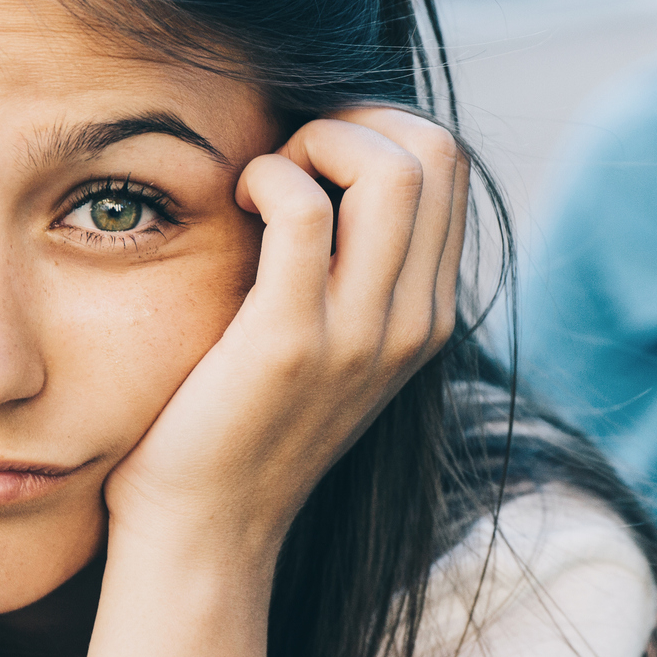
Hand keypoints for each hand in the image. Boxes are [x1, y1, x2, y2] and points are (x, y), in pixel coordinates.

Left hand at [103, 107, 466, 561]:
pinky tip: (233, 205)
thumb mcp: (326, 341)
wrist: (207, 531)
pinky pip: (303, 209)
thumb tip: (330, 161)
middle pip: (435, 152)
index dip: (377, 132)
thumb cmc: (241, 421)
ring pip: (392, 170)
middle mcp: (412, 322)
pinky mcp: (291, 342)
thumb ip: (350, 268)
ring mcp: (361, 334)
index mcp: (427, 315)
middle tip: (290, 165)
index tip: (313, 165)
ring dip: (314, 143)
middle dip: (354, 125)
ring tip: (265, 184)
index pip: (449, 167)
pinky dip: (265, 177)